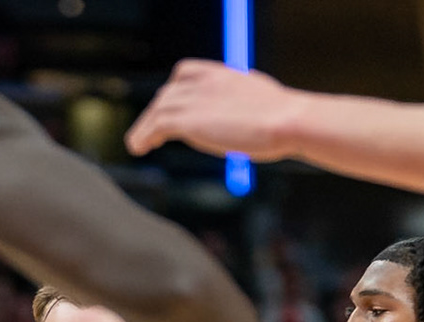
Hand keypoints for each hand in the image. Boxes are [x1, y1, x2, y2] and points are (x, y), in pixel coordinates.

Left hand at [126, 61, 308, 159]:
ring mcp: (194, 99)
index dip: (173, 88)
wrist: (286, 121)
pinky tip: (137, 147)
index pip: (185, 71)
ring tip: (138, 143)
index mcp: (221, 74)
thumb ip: (247, 102)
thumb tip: (256, 110)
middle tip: (149, 129)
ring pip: (157, 110)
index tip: (169, 102)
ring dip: (144, 127)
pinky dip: (143, 136)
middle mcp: (204, 82)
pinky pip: (156, 126)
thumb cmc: (285, 118)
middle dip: (156, 111)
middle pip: (168, 93)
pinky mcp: (187, 120)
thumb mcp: (263, 100)